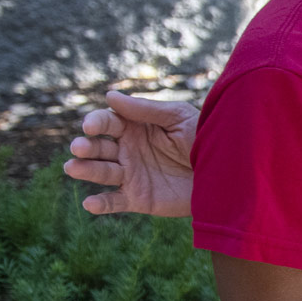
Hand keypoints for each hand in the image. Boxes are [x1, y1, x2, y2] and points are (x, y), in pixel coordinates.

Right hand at [62, 91, 199, 217]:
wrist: (228, 172)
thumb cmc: (205, 138)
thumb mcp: (179, 118)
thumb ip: (146, 109)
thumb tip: (110, 96)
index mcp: (134, 127)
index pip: (106, 123)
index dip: (95, 123)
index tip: (90, 126)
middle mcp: (127, 150)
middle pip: (98, 147)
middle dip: (86, 147)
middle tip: (80, 148)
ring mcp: (131, 175)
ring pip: (101, 172)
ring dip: (86, 170)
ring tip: (73, 168)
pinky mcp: (139, 199)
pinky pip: (114, 202)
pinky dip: (100, 204)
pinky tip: (90, 203)